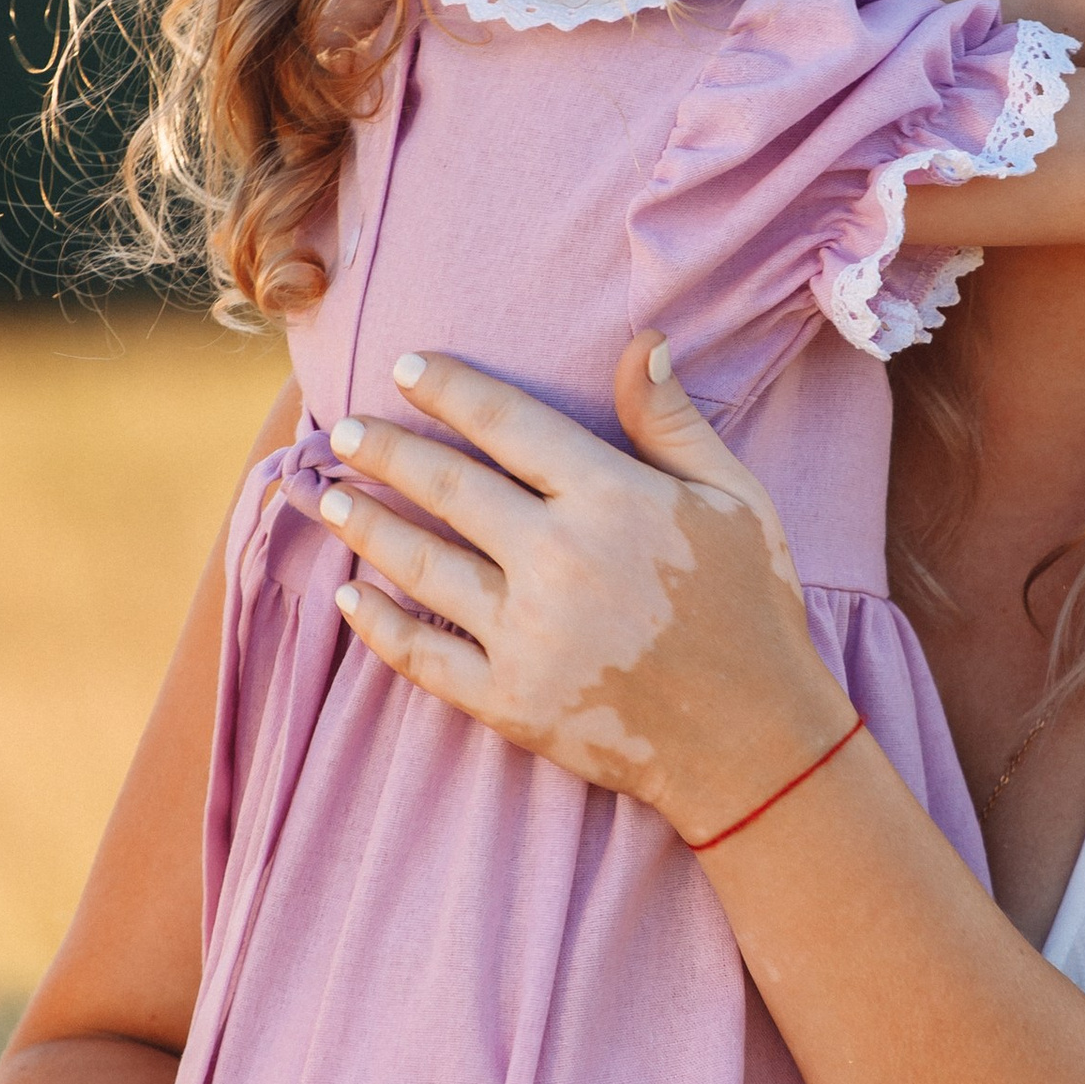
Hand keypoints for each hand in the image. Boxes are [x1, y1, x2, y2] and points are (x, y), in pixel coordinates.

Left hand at [319, 338, 853, 842]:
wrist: (755, 742)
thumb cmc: (752, 608)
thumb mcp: (735, 499)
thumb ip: (673, 422)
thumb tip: (643, 341)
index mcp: (611, 499)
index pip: (506, 423)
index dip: (449, 389)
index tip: (405, 367)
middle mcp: (558, 560)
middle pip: (448, 488)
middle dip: (386, 452)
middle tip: (343, 430)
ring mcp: (527, 636)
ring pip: (421, 566)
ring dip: (367, 527)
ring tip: (329, 499)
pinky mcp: (509, 702)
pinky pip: (423, 655)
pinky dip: (379, 626)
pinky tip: (351, 599)